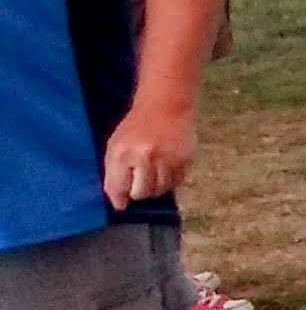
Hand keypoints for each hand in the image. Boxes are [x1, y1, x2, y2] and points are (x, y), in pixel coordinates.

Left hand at [102, 98, 195, 213]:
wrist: (166, 105)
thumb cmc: (136, 126)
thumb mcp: (116, 145)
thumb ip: (114, 173)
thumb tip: (119, 204)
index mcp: (124, 153)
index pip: (119, 188)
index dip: (119, 199)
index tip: (121, 204)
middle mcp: (147, 158)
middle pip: (141, 193)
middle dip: (138, 192)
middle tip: (138, 182)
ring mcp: (168, 159)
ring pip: (160, 190)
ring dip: (155, 187)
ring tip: (152, 174)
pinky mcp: (186, 160)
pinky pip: (177, 182)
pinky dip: (169, 181)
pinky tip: (165, 169)